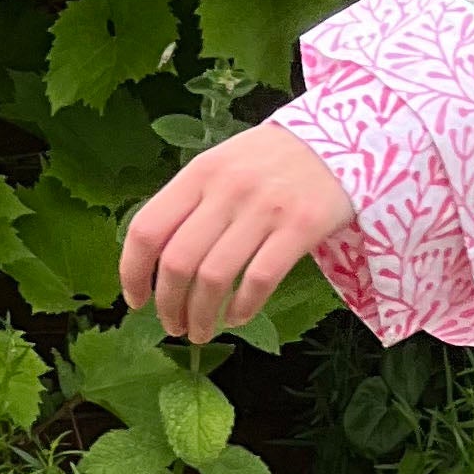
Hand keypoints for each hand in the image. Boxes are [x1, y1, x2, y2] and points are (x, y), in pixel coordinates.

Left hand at [121, 120, 355, 342]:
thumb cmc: (271, 162)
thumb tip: (157, 261)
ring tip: (201, 331)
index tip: (137, 301)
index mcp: (198, 173)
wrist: (339, 142)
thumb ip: (191, 204)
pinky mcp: (301, 227)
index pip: (147, 229)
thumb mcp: (222, 166)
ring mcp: (265, 209)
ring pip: (215, 278)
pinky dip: (243, 308)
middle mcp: (227, 189)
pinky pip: (260, 280)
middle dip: (169, 306)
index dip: (133, 273)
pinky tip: (237, 317)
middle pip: (178, 262)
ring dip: (202, 316)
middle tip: (172, 325)